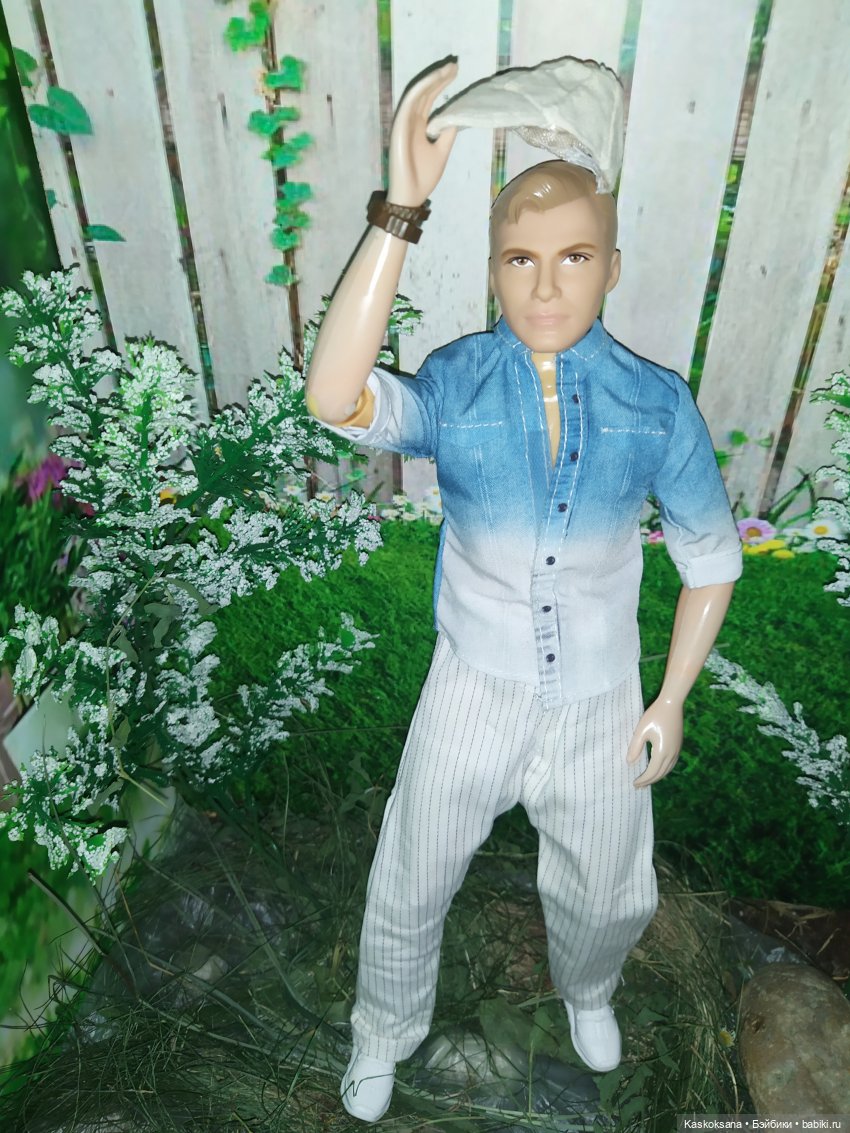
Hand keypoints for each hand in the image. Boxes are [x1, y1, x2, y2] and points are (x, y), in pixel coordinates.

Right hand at [388, 59, 458, 206]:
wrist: (411, 196)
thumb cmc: (423, 176)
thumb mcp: (441, 150)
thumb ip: (447, 132)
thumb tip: (456, 116)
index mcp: (420, 125)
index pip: (431, 99)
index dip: (442, 84)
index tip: (456, 72)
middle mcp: (411, 120)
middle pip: (426, 92)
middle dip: (440, 77)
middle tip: (455, 64)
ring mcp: (404, 122)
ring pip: (417, 93)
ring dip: (432, 79)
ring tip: (448, 69)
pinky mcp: (399, 126)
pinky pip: (409, 102)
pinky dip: (422, 89)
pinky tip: (434, 79)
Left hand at [626, 698, 683, 787]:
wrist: (671, 704)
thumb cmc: (654, 715)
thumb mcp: (641, 731)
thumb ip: (635, 747)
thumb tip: (630, 762)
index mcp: (662, 752)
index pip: (652, 772)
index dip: (643, 780)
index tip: (634, 784)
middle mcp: (672, 754)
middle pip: (660, 774)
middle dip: (649, 781)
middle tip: (638, 786)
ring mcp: (677, 750)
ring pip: (667, 770)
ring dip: (657, 777)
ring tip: (647, 781)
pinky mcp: (678, 745)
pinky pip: (671, 763)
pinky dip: (663, 770)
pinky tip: (658, 769)